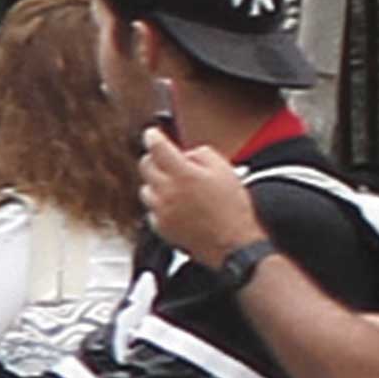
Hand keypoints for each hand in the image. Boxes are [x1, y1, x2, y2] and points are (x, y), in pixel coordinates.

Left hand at [130, 122, 267, 266]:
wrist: (233, 244)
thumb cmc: (233, 209)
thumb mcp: (225, 170)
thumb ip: (202, 155)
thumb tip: (187, 154)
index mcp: (182, 174)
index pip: (157, 147)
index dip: (153, 137)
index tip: (151, 133)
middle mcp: (166, 191)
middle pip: (145, 166)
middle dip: (155, 159)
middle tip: (168, 161)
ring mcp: (160, 210)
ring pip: (146, 188)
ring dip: (157, 184)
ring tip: (178, 188)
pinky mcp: (159, 226)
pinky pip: (152, 209)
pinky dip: (160, 204)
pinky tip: (178, 207)